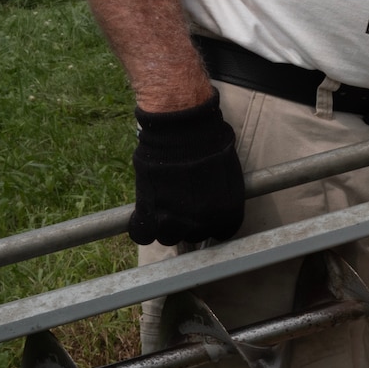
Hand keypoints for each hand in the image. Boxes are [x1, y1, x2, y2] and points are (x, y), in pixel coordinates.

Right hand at [128, 96, 245, 245]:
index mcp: (228, 212)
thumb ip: (221, 192)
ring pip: (168, 237)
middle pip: (194, 235)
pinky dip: (140, 228)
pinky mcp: (149, 213)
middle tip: (181, 204)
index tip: (204, 214)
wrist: (182, 131)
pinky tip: (141, 218)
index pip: (221, 232)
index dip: (211, 222)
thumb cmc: (209, 141)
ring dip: (164, 226)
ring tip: (161, 208)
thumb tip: (215, 195)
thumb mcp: (227, 170)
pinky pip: (143, 233)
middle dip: (188, 222)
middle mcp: (203, 222)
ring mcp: (175, 220)